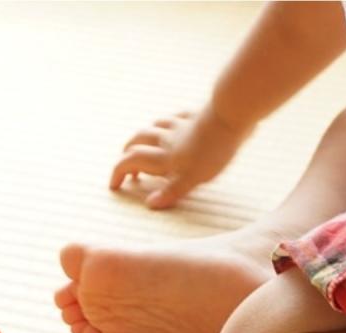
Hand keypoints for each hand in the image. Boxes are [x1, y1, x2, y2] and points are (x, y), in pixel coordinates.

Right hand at [109, 102, 248, 208]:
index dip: (118, 173)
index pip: (131, 162)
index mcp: (164, 157)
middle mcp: (166, 140)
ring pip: (153, 127)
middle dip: (126, 154)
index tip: (114, 185)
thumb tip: (150, 204)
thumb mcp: (193, 178)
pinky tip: (173, 124)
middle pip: (137, 142)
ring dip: (143, 137)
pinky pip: (176, 117)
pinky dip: (168, 123)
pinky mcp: (195, 116)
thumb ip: (171, 192)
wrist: (230, 115)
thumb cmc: (213, 150)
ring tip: (143, 145)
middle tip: (127, 167)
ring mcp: (180, 125)